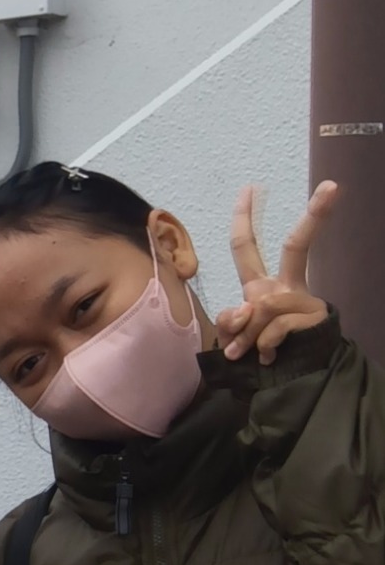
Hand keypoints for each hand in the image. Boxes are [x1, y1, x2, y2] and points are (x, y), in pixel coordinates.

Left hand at [217, 181, 335, 361]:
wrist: (293, 378)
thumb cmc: (262, 351)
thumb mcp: (236, 334)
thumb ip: (233, 320)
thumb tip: (244, 311)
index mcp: (263, 285)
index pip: (247, 247)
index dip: (244, 218)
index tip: (248, 187)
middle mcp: (286, 287)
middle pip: (297, 247)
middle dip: (314, 217)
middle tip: (333, 186)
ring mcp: (304, 303)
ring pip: (264, 306)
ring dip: (249, 334)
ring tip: (251, 352)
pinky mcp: (314, 321)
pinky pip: (275, 328)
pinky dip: (264, 345)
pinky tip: (268, 357)